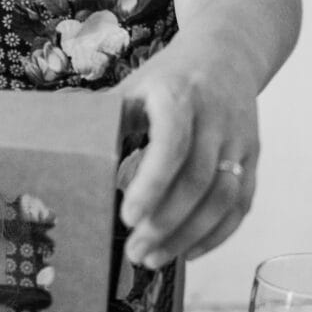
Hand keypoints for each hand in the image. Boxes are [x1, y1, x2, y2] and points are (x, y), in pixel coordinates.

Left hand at [116, 48, 259, 268]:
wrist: (229, 53)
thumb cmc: (169, 76)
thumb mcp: (134, 86)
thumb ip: (103, 120)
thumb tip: (58, 149)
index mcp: (179, 95)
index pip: (172, 145)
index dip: (152, 185)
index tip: (128, 216)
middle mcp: (216, 118)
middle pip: (198, 180)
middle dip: (165, 223)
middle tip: (134, 251)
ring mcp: (239, 140)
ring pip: (224, 198)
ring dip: (188, 235)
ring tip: (153, 258)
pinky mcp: (252, 158)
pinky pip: (241, 204)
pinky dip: (217, 234)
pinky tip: (188, 251)